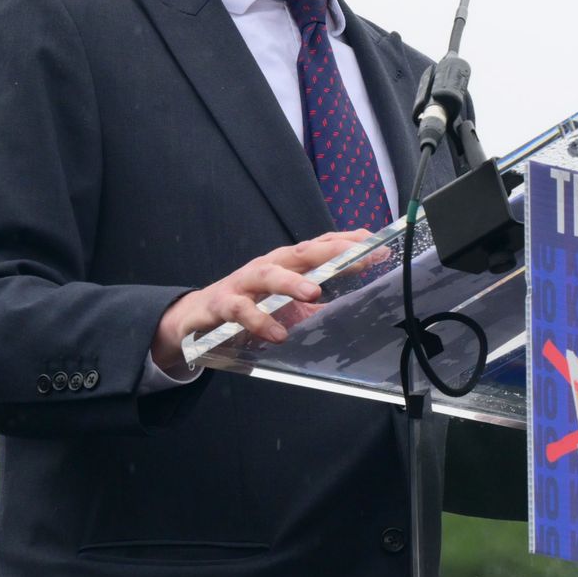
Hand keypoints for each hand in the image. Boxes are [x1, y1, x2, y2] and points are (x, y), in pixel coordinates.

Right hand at [151, 230, 372, 374]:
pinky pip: (241, 310)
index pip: (321, 245)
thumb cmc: (252, 303)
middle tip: (358, 257)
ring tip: (315, 294)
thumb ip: (317, 302)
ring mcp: (244, 282)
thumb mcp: (289, 302)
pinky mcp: (223, 303)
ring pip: (269, 274)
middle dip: (330, 252)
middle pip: (301, 252)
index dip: (349, 242)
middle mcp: (268, 265)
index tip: (378, 244)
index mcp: (287, 263)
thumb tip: (356, 304)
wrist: (199, 314)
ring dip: (292, 283)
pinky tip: (277, 333)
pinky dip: (259, 320)